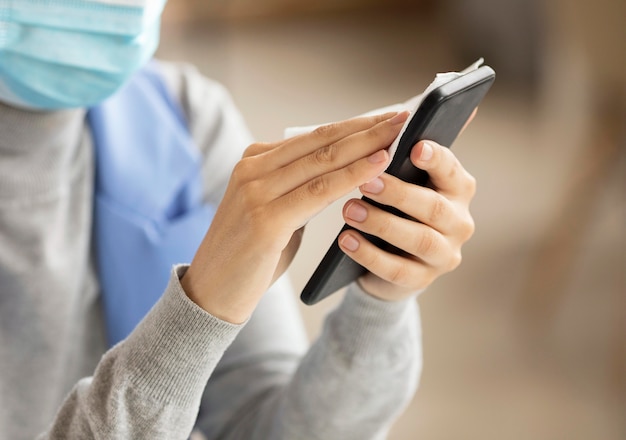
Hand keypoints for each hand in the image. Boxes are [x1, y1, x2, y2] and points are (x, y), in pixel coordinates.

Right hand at [181, 111, 409, 322]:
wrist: (213, 293)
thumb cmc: (251, 255)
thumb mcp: (276, 212)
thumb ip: (301, 190)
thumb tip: (345, 174)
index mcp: (254, 162)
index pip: (313, 137)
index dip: (354, 126)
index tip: (387, 118)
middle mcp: (252, 169)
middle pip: (321, 141)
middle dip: (366, 128)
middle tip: (403, 117)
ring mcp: (255, 191)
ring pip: (323, 161)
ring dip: (366, 145)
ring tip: (400, 134)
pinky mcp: (265, 218)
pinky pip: (319, 191)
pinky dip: (353, 175)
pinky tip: (379, 165)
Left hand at [338, 140, 476, 301]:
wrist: (391, 259)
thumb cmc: (397, 207)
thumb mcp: (404, 182)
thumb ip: (403, 157)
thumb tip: (399, 114)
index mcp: (457, 189)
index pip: (451, 170)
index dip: (436, 159)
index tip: (415, 147)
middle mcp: (459, 222)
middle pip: (434, 207)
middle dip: (398, 194)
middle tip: (365, 182)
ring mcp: (444, 254)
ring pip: (418, 239)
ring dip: (381, 223)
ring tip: (348, 210)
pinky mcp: (422, 279)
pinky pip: (397, 270)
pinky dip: (369, 254)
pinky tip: (345, 240)